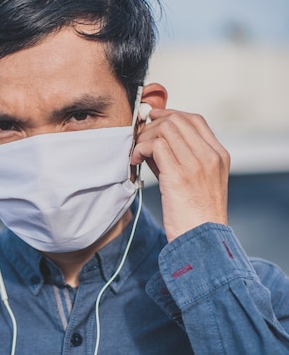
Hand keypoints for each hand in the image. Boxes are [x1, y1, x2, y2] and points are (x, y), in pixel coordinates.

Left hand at [131, 108, 229, 241]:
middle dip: (153, 126)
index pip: (195, 120)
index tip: (153, 119)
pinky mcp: (179, 176)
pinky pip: (155, 145)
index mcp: (219, 156)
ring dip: (144, 137)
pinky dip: (140, 149)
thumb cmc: (194, 215)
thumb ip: (179, 159)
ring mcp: (196, 165)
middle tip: (140, 141)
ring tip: (137, 154)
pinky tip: (136, 161)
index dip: (170, 114)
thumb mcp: (196, 181)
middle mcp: (210, 156)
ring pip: (165, 129)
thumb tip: (153, 142)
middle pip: (177, 120)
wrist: (202, 240)